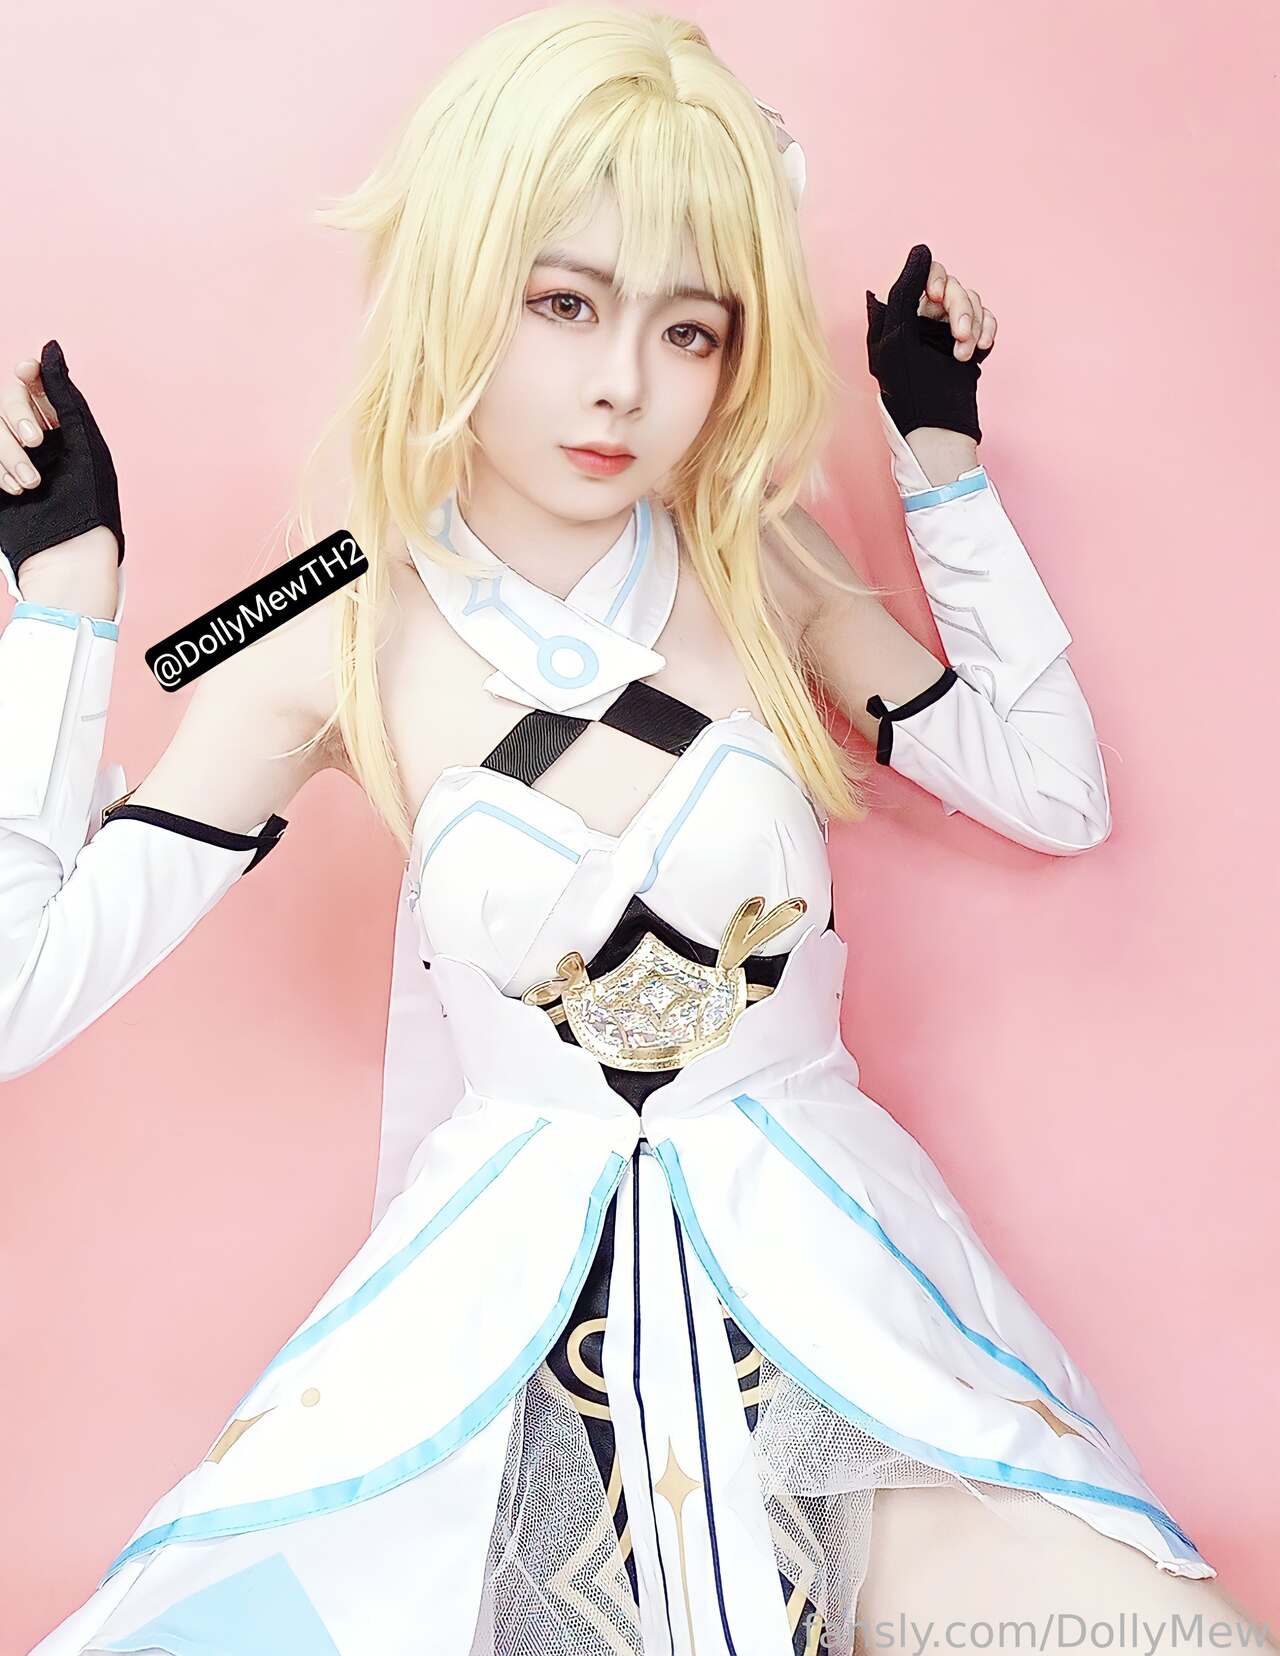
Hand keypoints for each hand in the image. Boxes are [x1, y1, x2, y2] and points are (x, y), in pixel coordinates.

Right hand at [0, 340, 125, 591]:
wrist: (69, 555)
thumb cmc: (89, 501)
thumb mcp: (81, 440)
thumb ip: (63, 395)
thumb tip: (49, 347)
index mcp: (60, 426)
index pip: (30, 383)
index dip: (26, 374)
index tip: (28, 372)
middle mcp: (32, 438)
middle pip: (4, 401)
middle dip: (15, 416)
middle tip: (37, 442)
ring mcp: (9, 458)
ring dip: (7, 451)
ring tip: (31, 484)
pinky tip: (16, 491)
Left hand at [866, 244, 994, 443]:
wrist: (934, 424)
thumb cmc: (908, 386)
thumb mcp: (897, 335)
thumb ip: (906, 290)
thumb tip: (921, 250)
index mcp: (902, 311)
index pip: (926, 272)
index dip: (935, 278)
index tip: (934, 297)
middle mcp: (924, 317)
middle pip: (953, 286)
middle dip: (961, 309)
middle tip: (960, 337)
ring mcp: (947, 330)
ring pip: (973, 302)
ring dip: (974, 325)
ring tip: (964, 354)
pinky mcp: (968, 342)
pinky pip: (987, 319)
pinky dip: (988, 330)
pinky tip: (981, 349)